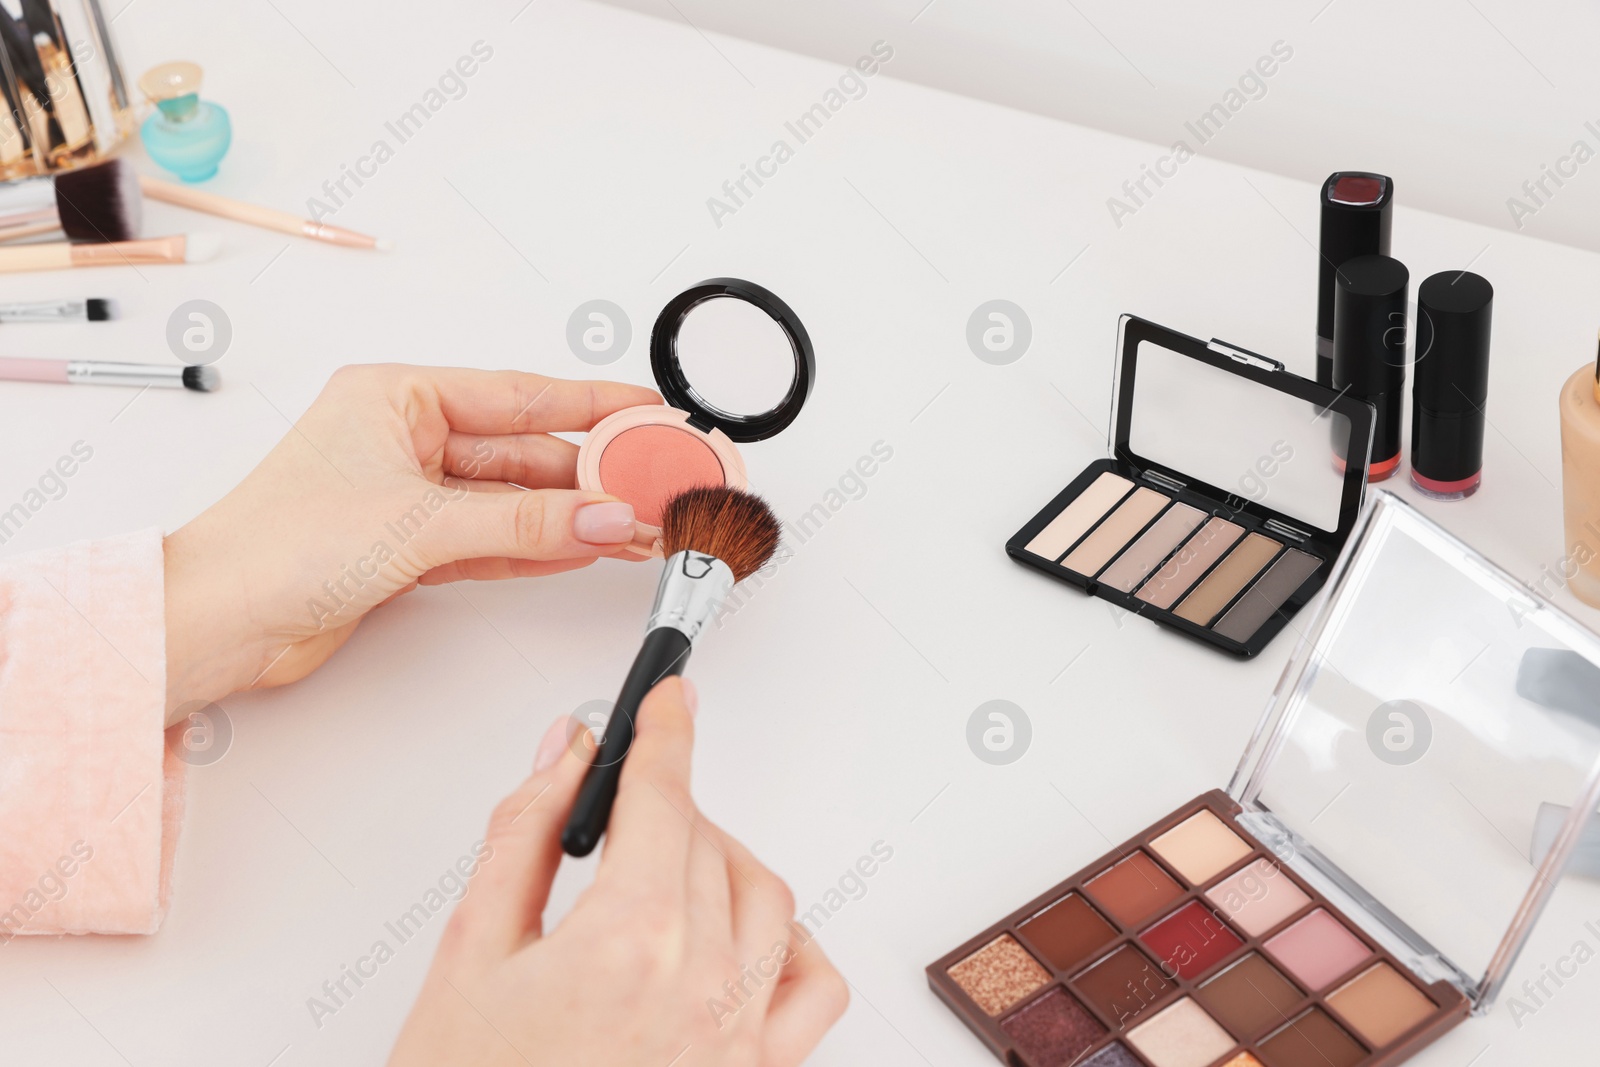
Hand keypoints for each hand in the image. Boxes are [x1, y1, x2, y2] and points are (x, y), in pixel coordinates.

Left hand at [163, 364, 660, 724]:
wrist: (216, 624)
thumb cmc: (273, 547)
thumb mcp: (417, 523)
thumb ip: (521, 522)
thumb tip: (602, 515)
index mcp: (395, 397)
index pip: (518, 395)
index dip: (590, 405)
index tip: (647, 411)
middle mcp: (403, 439)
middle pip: (522, 452)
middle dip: (590, 474)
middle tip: (653, 484)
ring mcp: (408, 495)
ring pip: (512, 500)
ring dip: (571, 516)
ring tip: (635, 524)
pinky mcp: (408, 547)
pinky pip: (493, 537)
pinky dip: (538, 545)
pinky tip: (586, 545)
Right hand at [389, 678, 848, 1065]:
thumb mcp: (470, 955)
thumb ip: (524, 837)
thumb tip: (564, 755)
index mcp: (628, 945)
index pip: (665, 800)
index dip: (665, 735)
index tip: (670, 700)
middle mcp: (701, 989)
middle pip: (711, 842)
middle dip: (667, 809)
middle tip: (619, 810)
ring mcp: (738, 1039)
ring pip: (769, 899)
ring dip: (724, 863)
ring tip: (667, 870)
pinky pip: (813, 988)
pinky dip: (788, 944)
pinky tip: (743, 937)